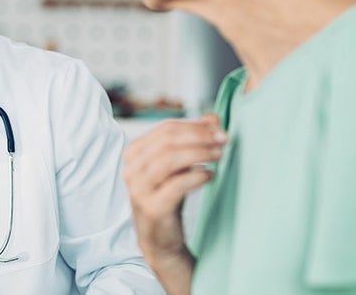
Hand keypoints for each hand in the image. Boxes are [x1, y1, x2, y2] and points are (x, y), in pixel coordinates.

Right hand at [123, 115, 226, 265]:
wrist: (159, 237)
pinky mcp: (152, 207)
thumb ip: (193, 139)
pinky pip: (178, 184)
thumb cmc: (168, 197)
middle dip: (200, 137)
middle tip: (223, 140)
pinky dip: (197, 176)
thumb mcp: (179, 165)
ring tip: (219, 155)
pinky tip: (210, 175)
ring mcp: (139, 188)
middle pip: (168, 141)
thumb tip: (213, 119)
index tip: (219, 129)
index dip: (195, 126)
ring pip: (171, 159)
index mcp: (134, 153)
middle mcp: (132, 168)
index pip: (166, 128)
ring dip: (200, 153)